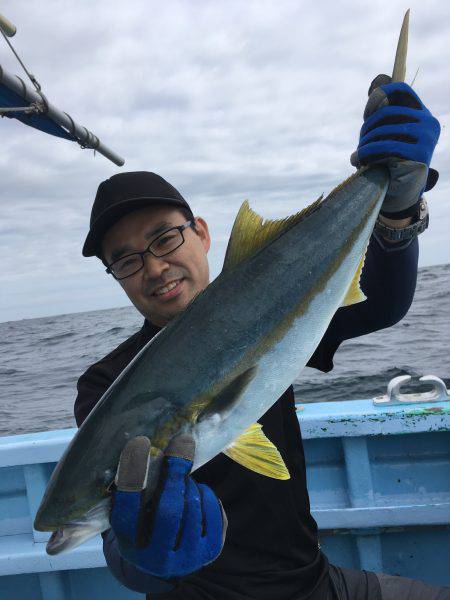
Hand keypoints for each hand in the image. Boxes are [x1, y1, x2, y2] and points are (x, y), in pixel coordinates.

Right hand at [110, 434, 226, 578]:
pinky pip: (213, 511)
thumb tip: (147, 449)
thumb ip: (135, 488)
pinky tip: (197, 491)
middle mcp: (156, 559)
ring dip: (189, 483)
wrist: (168, 559)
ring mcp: (186, 558)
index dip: (133, 475)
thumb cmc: (145, 524)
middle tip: (181, 443)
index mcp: (129, 546)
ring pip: (192, 507)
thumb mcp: (132, 512)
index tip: (140, 443)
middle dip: (175, 472)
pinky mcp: (210, 551)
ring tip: (182, 479)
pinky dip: (206, 493)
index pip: (128, 509)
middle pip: (168, 510)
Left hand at [351, 74, 440, 215]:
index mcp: (422, 115)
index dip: (381, 95)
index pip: (403, 90)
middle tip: (359, 143)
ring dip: (365, 142)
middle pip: (388, 112)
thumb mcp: (387, 138)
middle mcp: (428, 122)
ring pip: (385, 129)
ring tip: (357, 156)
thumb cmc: (390, 163)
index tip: (366, 113)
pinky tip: (359, 160)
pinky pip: (387, 146)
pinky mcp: (420, 153)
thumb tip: (374, 87)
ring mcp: (426, 137)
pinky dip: (368, 152)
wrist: (401, 194)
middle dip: (367, 127)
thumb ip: (383, 118)